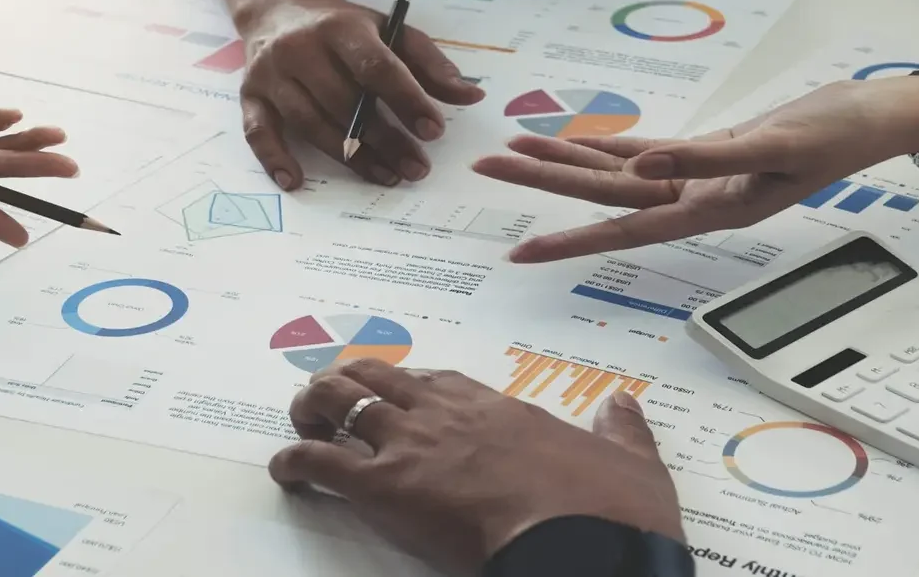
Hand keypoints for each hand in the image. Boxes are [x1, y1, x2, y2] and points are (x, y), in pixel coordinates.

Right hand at [236, 0, 484, 189]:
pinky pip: (258, 132)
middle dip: (384, 139)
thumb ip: (430, 64)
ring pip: (309, 121)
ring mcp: (272, 73)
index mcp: (341, 28)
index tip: (434, 130)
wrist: (280, 6)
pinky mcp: (250, 94)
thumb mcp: (391, 31)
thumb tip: (472, 96)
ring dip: (348, 155)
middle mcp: (301, 48)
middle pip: (344, 101)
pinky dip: (275, 158)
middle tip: (417, 168)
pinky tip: (296, 182)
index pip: (376, 65)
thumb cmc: (345, 28)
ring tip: (386, 176)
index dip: (407, 99)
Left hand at [268, 359, 683, 573]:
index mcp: (498, 409)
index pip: (435, 380)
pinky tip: (286, 473)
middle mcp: (447, 415)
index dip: (406, 387)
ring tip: (301, 426)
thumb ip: (622, 431)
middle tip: (331, 405)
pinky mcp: (384, 487)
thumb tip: (624, 406)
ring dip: (312, 411)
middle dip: (345, 386)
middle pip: (376, 377)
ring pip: (338, 402)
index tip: (396, 395)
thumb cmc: (609, 508)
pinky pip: (320, 461)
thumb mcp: (631, 461)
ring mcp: (411, 445)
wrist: (583, 541)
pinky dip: (294, 463)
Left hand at [471, 77, 918, 262]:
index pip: (622, 231)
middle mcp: (693, 200)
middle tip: (484, 168)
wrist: (870, 119)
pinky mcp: (708, 152)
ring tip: (510, 150)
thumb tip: (641, 167)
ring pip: (615, 173)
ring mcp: (697, 178)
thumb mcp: (775, 144)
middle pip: (601, 196)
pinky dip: (608, 146)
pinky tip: (574, 142)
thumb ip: (705, 158)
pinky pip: (645, 152)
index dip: (568, 241)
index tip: (519, 251)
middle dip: (542, 184)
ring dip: (563, 163)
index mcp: (709, 210)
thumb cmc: (833, 136)